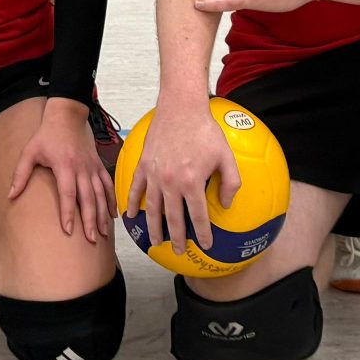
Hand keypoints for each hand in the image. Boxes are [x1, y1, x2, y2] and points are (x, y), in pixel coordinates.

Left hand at [8, 98, 115, 237]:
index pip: (68, 193)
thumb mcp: (30, 151)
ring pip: (101, 194)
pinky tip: (112, 216)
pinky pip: (108, 185)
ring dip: (102, 214)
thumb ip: (21, 174)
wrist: (67, 116)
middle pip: (88, 198)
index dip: (68, 212)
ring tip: (103, 234)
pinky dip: (112, 201)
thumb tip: (10, 195)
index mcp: (65, 166)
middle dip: (90, 220)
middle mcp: (82, 168)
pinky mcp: (98, 165)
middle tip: (91, 239)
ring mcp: (92, 167)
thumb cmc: (46, 135)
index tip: (68, 230)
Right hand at [129, 96, 238, 254]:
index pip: (198, 216)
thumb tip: (225, 204)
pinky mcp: (143, 165)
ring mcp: (154, 175)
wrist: (181, 107)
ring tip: (155, 241)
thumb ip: (230, 183)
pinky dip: (131, 203)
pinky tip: (129, 215)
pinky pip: (135, 188)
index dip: (203, 233)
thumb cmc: (205, 130)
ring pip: (153, 208)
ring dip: (154, 227)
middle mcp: (171, 183)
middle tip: (178, 251)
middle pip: (173, 218)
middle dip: (176, 238)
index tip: (206, 245)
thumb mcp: (226, 156)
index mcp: (192, 182)